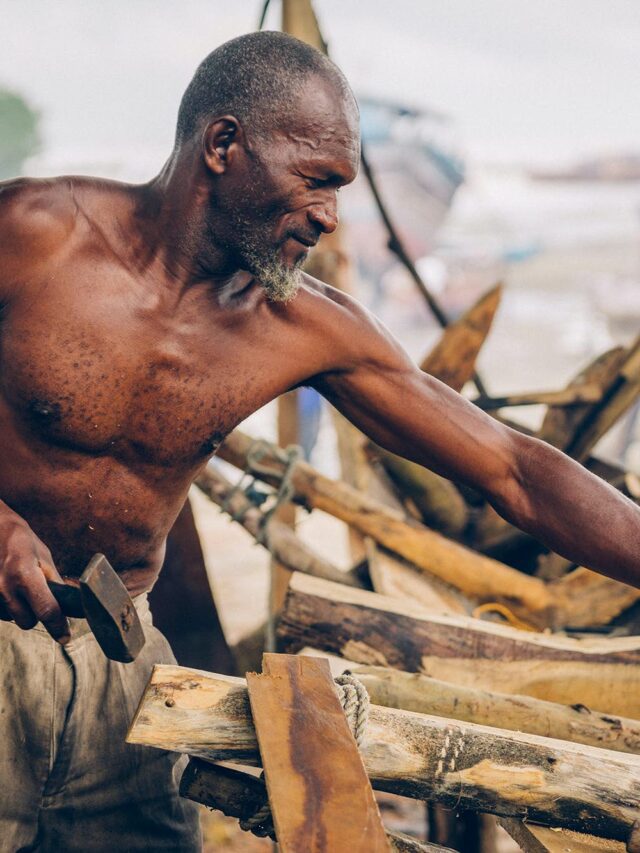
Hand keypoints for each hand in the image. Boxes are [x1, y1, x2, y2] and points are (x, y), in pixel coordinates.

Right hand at [0, 505, 69, 642]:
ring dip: (21, 610)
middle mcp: (5, 587)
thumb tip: (71, 604)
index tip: (65, 636)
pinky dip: (8, 606)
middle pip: (28, 621)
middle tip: (40, 599)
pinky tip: (9, 589)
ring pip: (13, 618)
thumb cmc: (20, 541)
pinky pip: (0, 613)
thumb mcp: (44, 557)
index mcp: (25, 574)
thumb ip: (54, 582)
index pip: (46, 609)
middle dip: (37, 615)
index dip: (58, 625)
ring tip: (21, 588)